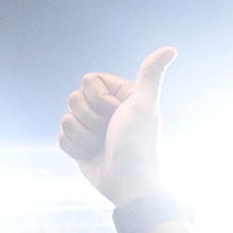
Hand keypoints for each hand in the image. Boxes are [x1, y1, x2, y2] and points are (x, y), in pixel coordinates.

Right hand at [59, 49, 177, 210]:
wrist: (128, 184)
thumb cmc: (138, 144)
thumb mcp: (144, 104)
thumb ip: (150, 75)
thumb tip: (171, 49)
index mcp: (119, 95)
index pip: (88, 80)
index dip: (98, 98)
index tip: (116, 112)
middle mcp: (104, 110)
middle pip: (73, 98)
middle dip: (90, 118)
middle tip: (109, 132)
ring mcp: (91, 128)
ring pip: (66, 117)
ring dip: (84, 136)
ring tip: (102, 146)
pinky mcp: (79, 145)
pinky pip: (61, 137)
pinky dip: (76, 148)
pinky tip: (92, 156)